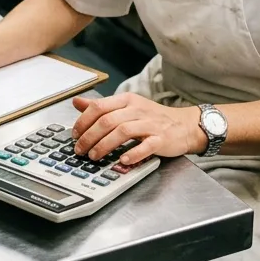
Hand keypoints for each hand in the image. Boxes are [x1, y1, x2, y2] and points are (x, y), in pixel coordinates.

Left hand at [71, 92, 205, 165]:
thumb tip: (77, 102)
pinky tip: (122, 160)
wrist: (184, 125)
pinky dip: (133, 153)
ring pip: (123, 131)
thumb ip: (102, 106)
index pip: (99, 106)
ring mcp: (150, 124)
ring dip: (105, 145)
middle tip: (80, 150)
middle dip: (90, 137)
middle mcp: (138, 110)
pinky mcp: (161, 139)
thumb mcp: (127, 106)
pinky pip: (146, 146)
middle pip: (108, 120)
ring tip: (95, 156)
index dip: (83, 121)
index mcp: (127, 100)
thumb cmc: (153, 118)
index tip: (75, 134)